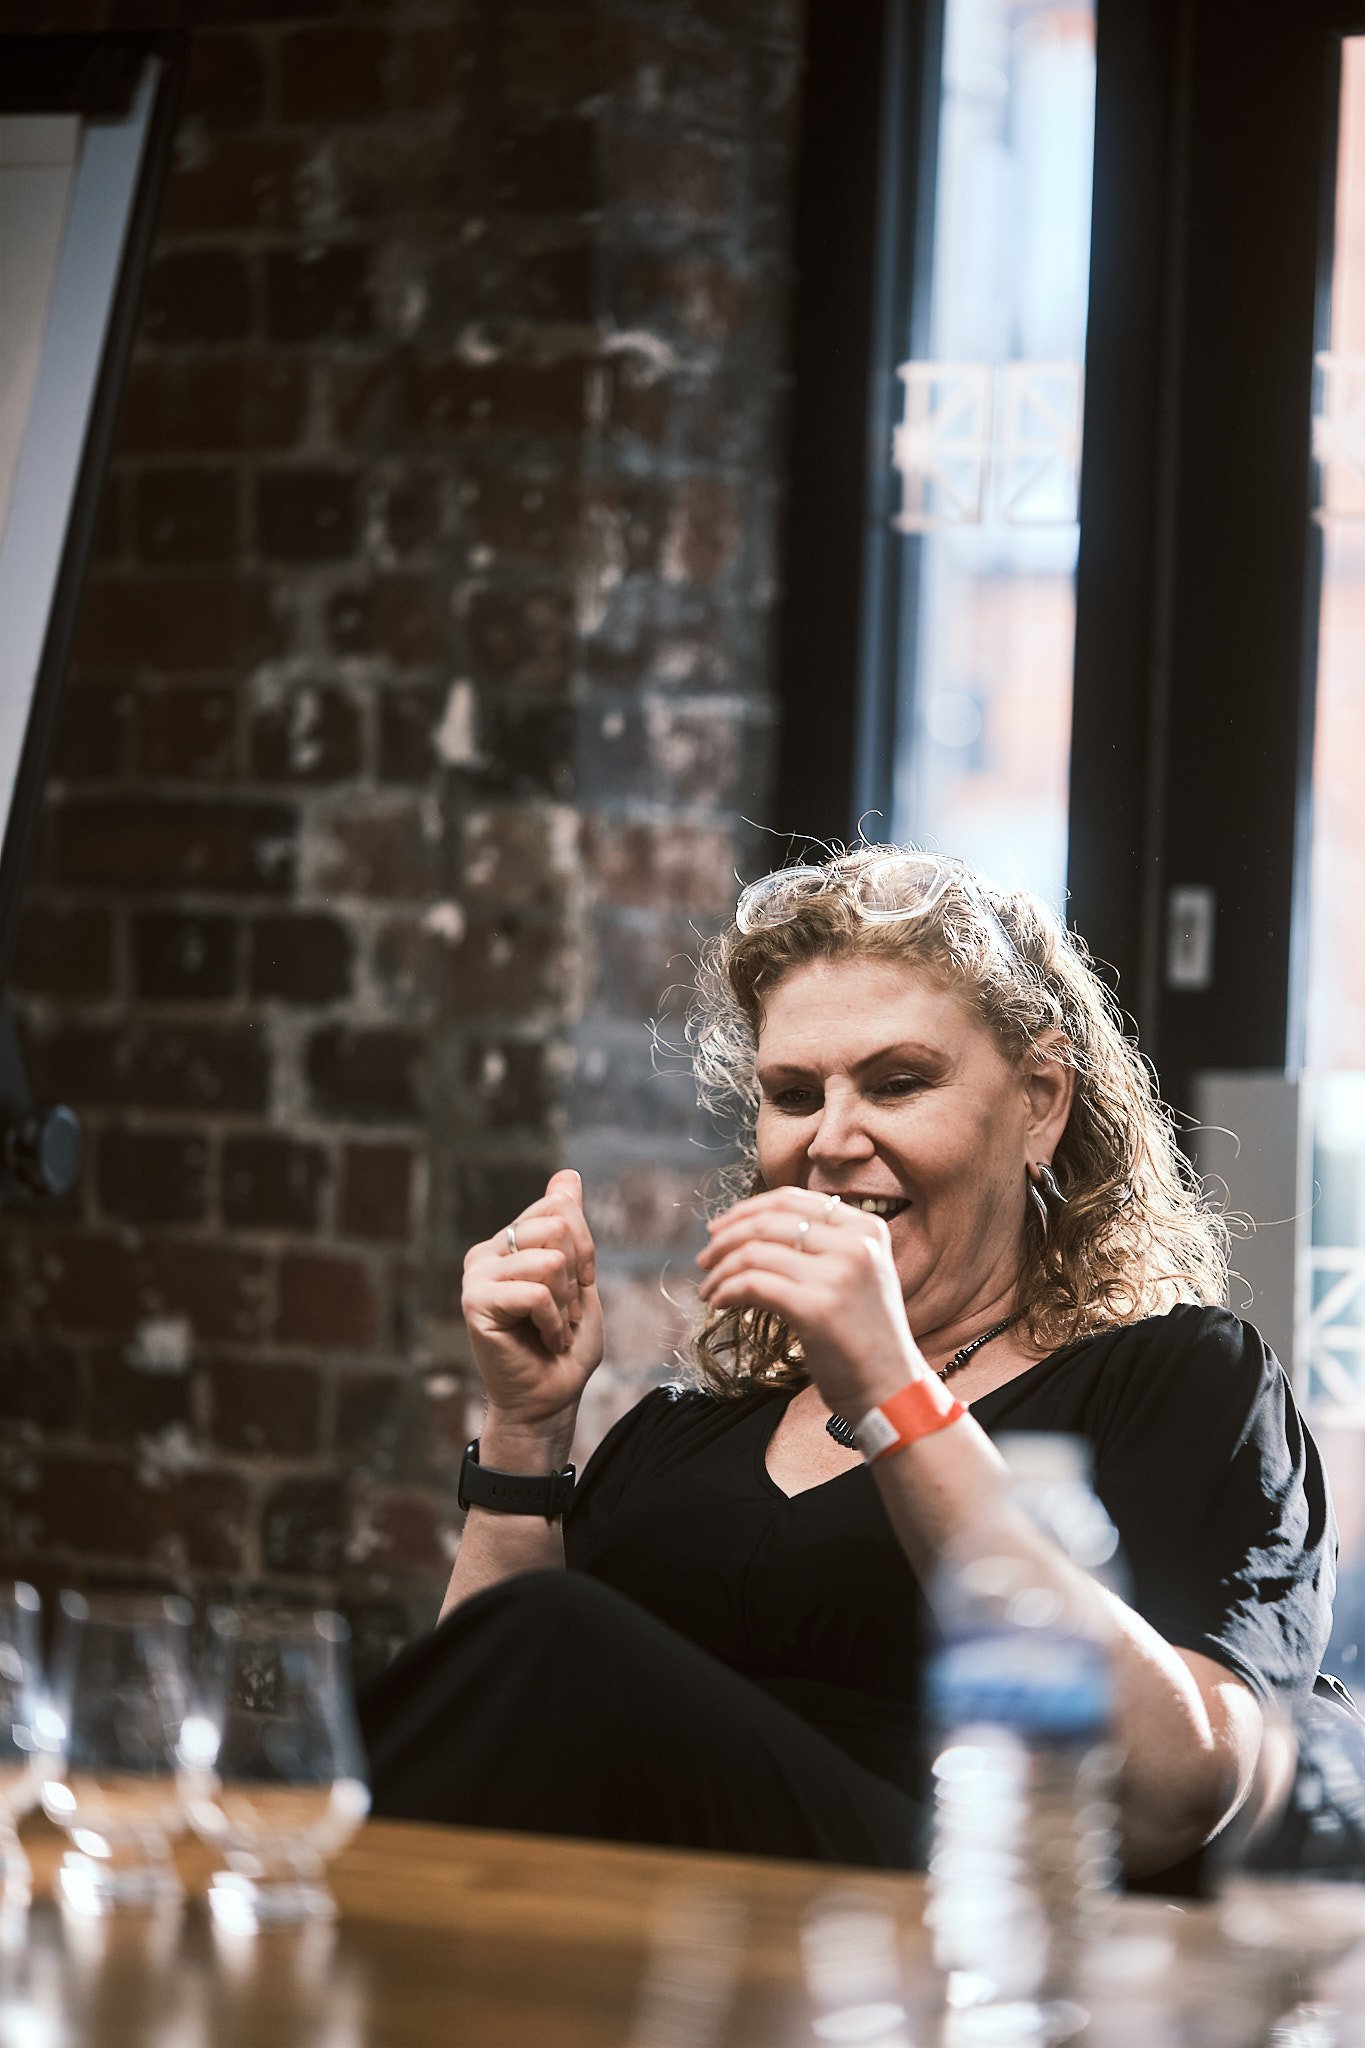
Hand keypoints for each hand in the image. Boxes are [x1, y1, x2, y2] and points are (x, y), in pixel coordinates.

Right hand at [461, 1169, 604, 1432]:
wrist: (549, 1400)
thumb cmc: (564, 1345)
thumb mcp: (579, 1276)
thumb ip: (570, 1226)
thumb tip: (567, 1174)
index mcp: (508, 1241)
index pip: (559, 1207)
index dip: (584, 1250)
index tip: (577, 1289)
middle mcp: (486, 1252)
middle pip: (557, 1227)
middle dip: (575, 1277)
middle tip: (563, 1314)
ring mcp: (476, 1276)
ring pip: (550, 1261)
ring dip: (565, 1304)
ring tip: (552, 1329)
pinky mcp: (474, 1303)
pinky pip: (536, 1293)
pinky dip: (554, 1323)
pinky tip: (543, 1340)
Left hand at [695, 1189, 924, 1414]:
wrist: (890, 1388)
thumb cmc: (862, 1333)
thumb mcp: (856, 1272)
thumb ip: (821, 1243)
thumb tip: (750, 1223)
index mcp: (866, 1228)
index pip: (792, 1199)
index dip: (746, 1209)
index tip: (719, 1229)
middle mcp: (856, 1245)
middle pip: (768, 1223)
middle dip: (725, 1239)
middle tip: (704, 1259)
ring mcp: (838, 1276)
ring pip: (755, 1253)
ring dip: (721, 1271)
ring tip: (709, 1288)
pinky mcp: (817, 1308)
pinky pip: (753, 1285)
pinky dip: (727, 1291)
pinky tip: (719, 1303)